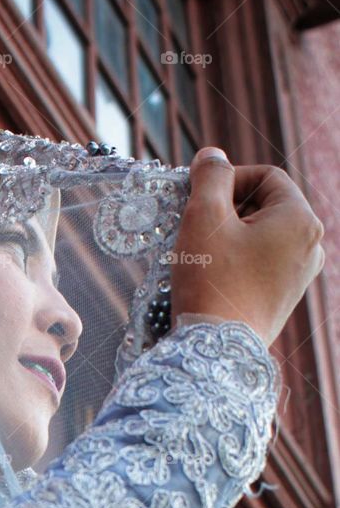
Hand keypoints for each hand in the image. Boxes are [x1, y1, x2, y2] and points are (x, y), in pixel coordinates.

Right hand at [169, 146, 324, 347]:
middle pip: (267, 206)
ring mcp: (301, 275)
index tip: (200, 199)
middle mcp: (311, 245)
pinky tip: (214, 276)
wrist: (216, 352)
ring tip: (203, 254)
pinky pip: (263, 263)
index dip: (229, 180)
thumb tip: (213, 156)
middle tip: (197, 227)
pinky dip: (239, 261)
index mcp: (300, 218)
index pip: (266, 176)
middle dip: (229, 210)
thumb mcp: (204, 217)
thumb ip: (211, 177)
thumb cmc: (212, 283)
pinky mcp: (286, 298)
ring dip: (231, 236)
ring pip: (263, 235)